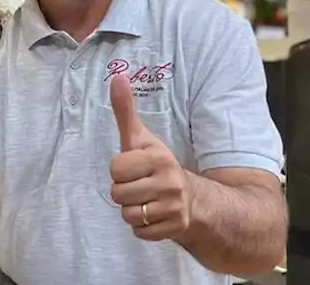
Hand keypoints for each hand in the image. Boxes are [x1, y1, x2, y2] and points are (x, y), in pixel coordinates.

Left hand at [109, 73, 190, 240]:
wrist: (193, 198)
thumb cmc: (157, 165)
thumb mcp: (141, 137)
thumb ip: (125, 110)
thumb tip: (116, 77)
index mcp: (159, 158)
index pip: (116, 168)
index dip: (120, 170)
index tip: (134, 168)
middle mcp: (169, 182)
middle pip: (118, 194)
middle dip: (124, 191)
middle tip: (140, 185)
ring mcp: (174, 207)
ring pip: (128, 215)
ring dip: (132, 210)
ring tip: (146, 200)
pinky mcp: (174, 228)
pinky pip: (139, 232)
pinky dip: (143, 226)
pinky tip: (154, 214)